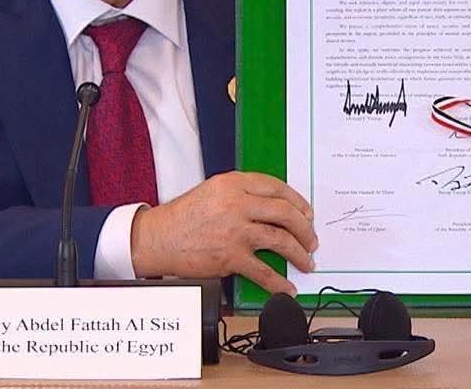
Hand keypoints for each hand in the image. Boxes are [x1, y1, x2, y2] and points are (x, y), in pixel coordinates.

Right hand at [130, 171, 317, 294]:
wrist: (158, 238)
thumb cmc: (183, 215)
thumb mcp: (213, 190)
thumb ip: (241, 193)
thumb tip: (273, 207)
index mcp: (233, 183)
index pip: (276, 187)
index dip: (297, 201)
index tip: (306, 213)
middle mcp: (236, 204)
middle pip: (285, 213)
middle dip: (305, 228)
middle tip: (311, 239)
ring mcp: (235, 231)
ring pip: (281, 239)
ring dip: (299, 253)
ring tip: (307, 262)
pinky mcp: (230, 257)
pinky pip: (263, 271)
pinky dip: (279, 282)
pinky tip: (287, 287)